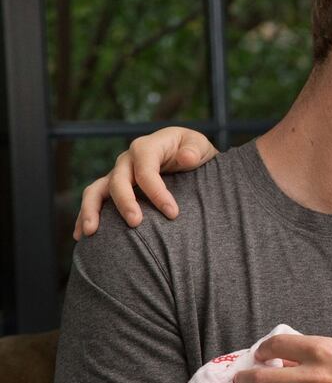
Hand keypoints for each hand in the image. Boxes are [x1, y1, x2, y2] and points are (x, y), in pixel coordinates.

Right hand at [73, 127, 217, 239]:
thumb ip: (194, 150)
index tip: (173, 213)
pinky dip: (85, 217)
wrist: (184, 154)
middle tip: (136, 223)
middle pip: (118, 181)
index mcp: (146, 147)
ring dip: (91, 210)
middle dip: (125, 203)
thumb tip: (187, 157)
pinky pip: (95, 201)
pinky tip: (82, 236)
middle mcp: (127, 160)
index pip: (146, 171)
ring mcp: (117, 174)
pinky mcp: (113, 188)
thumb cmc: (192, 151)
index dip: (157, 192)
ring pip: (96, 190)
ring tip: (91, 233)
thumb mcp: (199, 146)